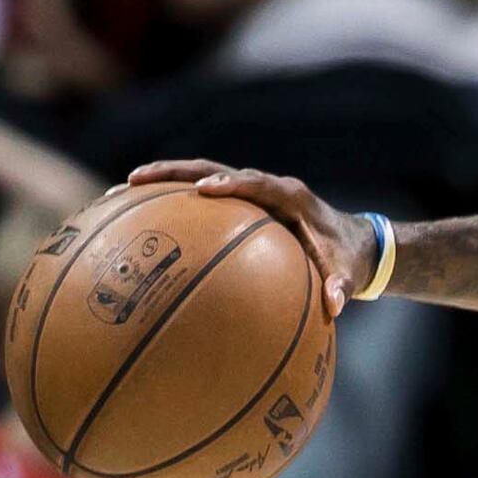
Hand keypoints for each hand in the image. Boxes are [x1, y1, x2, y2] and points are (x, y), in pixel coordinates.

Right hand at [122, 160, 377, 316]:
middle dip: (177, 172)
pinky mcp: (240, 202)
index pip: (258, 184)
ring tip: (122, 189)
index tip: (204, 190)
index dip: (233, 184)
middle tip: (137, 178)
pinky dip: (172, 201)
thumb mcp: (348, 274)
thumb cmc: (348, 258)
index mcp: (292, 197)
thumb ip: (341, 287)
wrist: (354, 243)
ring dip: (163, 180)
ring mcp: (250, 191)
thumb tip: (335, 307)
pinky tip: (137, 214)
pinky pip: (201, 199)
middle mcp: (268, 187)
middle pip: (215, 170)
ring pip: (200, 176)